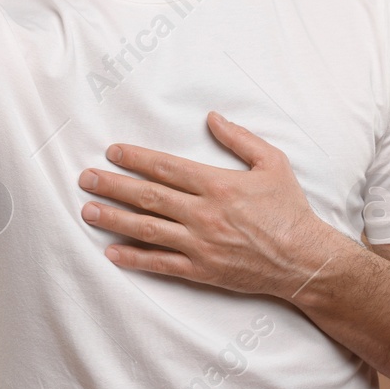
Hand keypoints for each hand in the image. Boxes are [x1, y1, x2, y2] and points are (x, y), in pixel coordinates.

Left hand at [78, 111, 343, 298]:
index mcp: (217, 184)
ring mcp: (200, 244)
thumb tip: (212, 117)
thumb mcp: (272, 162)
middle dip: (113, 186)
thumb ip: (239, 138)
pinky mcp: (202, 271)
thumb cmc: (289, 209)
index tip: (112, 152)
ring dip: (114, 219)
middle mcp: (204, 213)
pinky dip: (134, 259)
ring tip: (88, 211)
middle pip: (148, 196)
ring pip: (147, 229)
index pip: (166, 167)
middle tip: (85, 179)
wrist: (304, 260)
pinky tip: (112, 252)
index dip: (135, 158)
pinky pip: (161, 264)